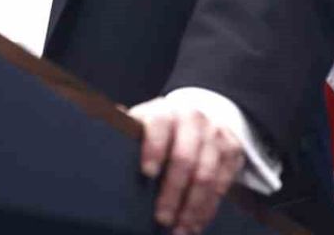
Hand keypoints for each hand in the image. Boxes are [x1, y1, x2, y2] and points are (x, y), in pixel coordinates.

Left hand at [129, 97, 244, 233]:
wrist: (198, 117)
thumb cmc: (162, 127)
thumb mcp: (143, 122)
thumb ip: (127, 129)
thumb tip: (101, 123)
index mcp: (165, 111)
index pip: (160, 125)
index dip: (154, 148)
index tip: (147, 172)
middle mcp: (193, 120)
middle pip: (185, 158)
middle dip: (173, 192)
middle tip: (161, 217)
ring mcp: (215, 135)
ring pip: (206, 176)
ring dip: (192, 207)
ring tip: (179, 229)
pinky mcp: (232, 152)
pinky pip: (222, 185)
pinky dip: (207, 209)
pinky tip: (195, 224)